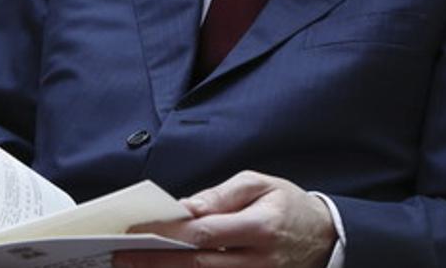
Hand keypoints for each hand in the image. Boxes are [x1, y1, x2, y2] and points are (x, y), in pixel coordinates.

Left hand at [113, 171, 337, 267]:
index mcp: (261, 226)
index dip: (167, 234)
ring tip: (134, 266)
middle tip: (121, 257)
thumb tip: (184, 208)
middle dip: (154, 261)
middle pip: (197, 265)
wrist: (324, 237)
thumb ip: (222, 195)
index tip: (136, 231)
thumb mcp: (262, 185)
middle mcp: (258, 259)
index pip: (205, 232)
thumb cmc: (288, 206)